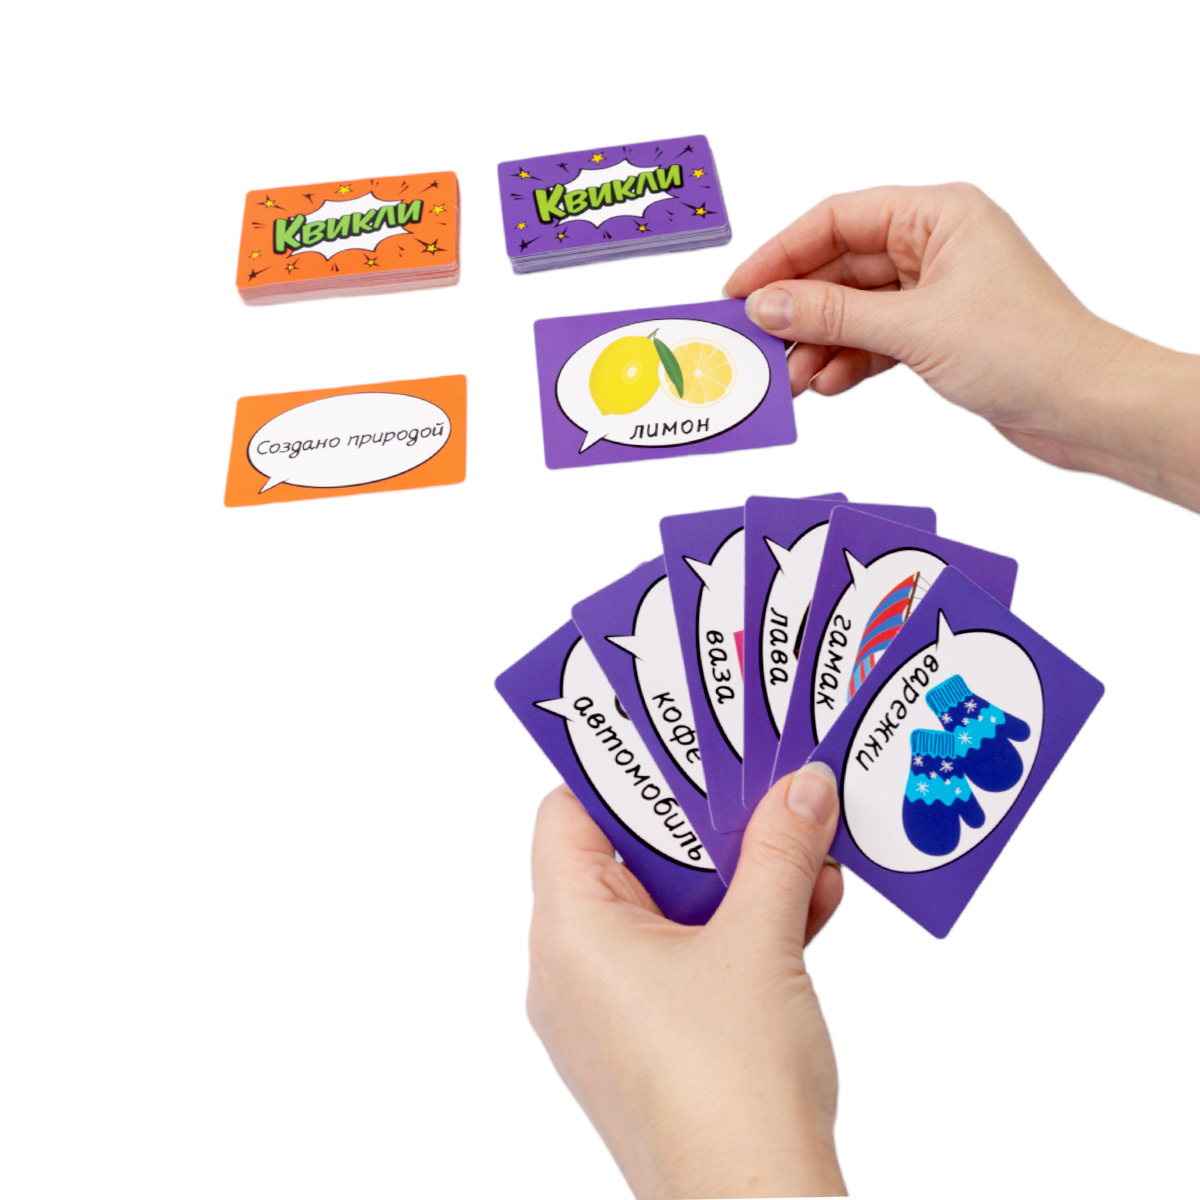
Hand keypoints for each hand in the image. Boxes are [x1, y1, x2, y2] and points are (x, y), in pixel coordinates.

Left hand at [528, 764, 847, 1199]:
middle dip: (702, 822)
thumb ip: (780, 852)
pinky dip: (739, 932)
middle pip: (627, 858)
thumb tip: (805, 786)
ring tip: (797, 836)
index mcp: (569, 930)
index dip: (620, 768)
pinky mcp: (649, 1043)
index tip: (673, 733)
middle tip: (751, 774)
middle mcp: (573, 968)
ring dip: (737, 878)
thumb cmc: (732, 1084)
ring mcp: (609, 1011)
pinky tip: (809, 906)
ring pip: (668, 912)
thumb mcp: (763, 943)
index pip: (569, 813)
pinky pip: (687, 962)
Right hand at [726, 183, 1199, 511]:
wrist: (1084, 405)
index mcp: (938, 214)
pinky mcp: (938, 333)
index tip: (739, 290)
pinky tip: (828, 386)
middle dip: (798, 310)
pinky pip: (874, 339)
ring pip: (854, 309)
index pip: (837, 220)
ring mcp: (936, 290)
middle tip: (755, 345)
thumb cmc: (1026, 348)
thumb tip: (766, 304)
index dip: (781, 254)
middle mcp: (935, 244)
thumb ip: (833, 313)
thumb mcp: (913, 327)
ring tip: (790, 380)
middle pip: (840, 267)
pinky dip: (848, 361)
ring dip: (818, 343)